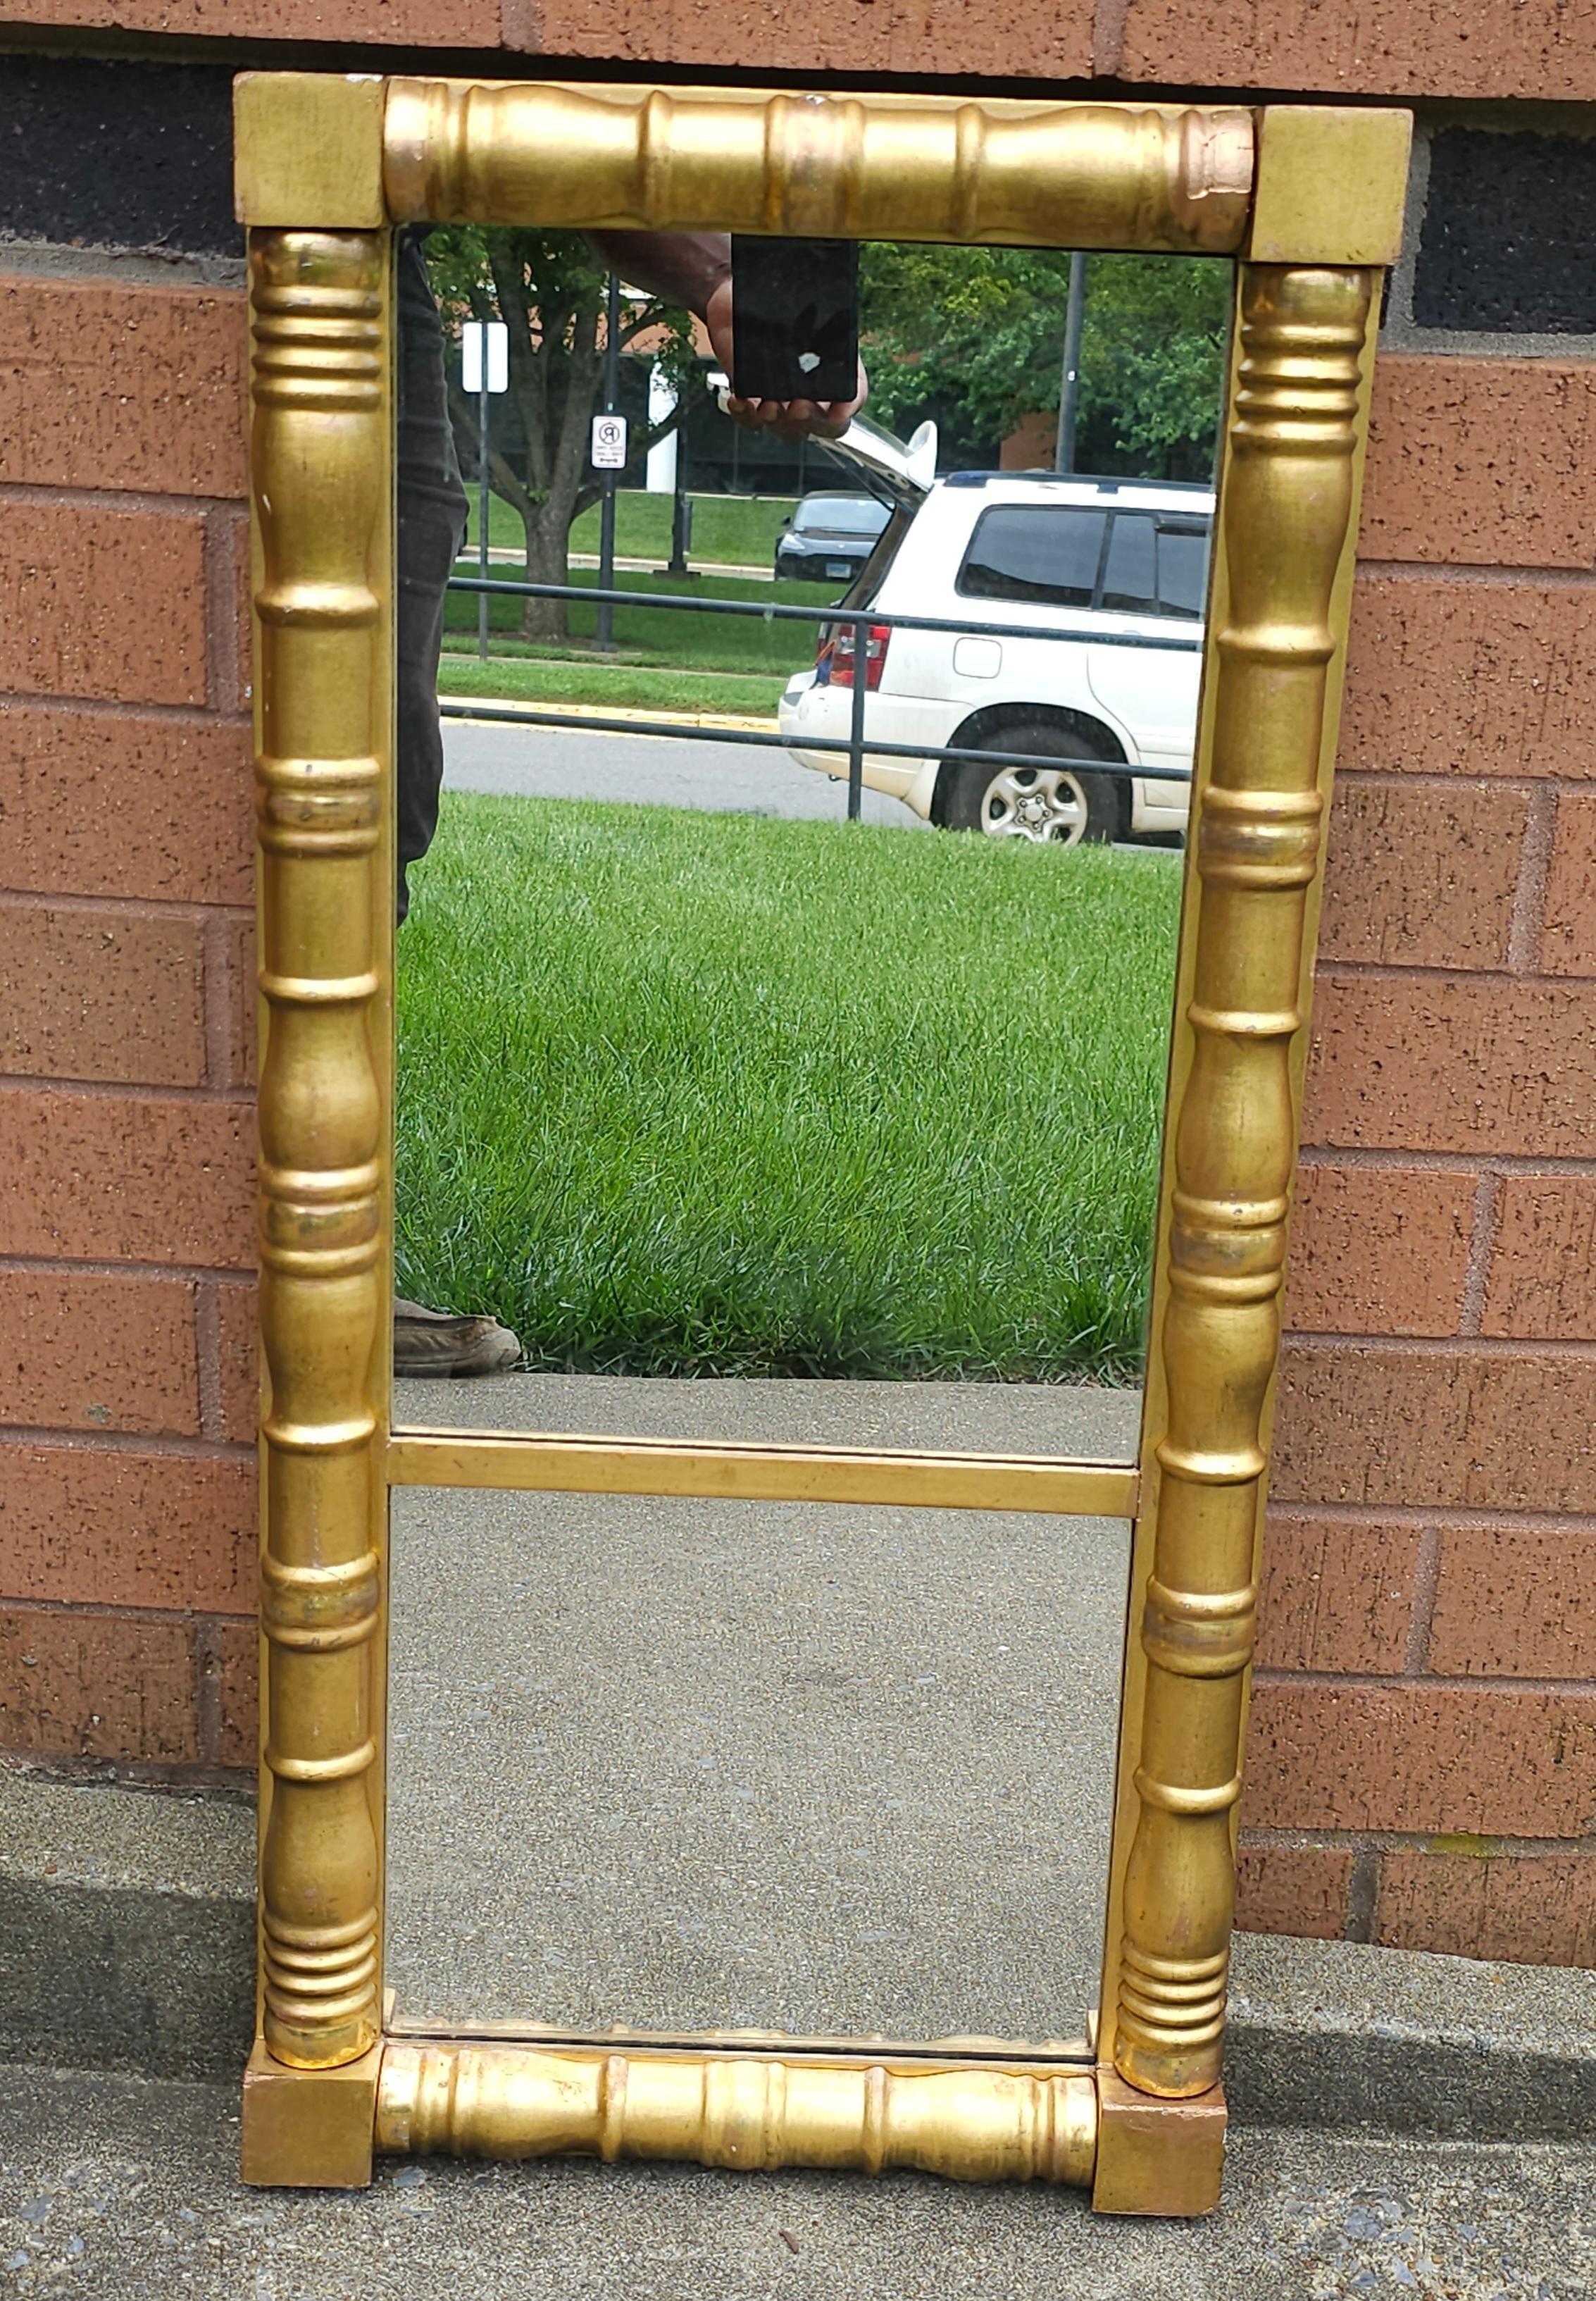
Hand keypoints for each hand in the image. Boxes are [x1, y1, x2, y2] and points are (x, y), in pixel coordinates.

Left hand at [703, 273, 867, 442]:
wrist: (743, 301)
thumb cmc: (781, 304)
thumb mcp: (807, 310)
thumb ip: (820, 327)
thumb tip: (827, 336)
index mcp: (836, 371)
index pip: (853, 397)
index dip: (849, 408)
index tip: (839, 410)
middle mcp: (814, 394)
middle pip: (824, 426)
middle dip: (813, 420)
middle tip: (800, 406)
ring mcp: (784, 403)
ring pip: (789, 430)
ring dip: (780, 423)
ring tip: (768, 406)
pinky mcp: (755, 404)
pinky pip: (753, 423)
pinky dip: (746, 416)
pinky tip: (739, 400)